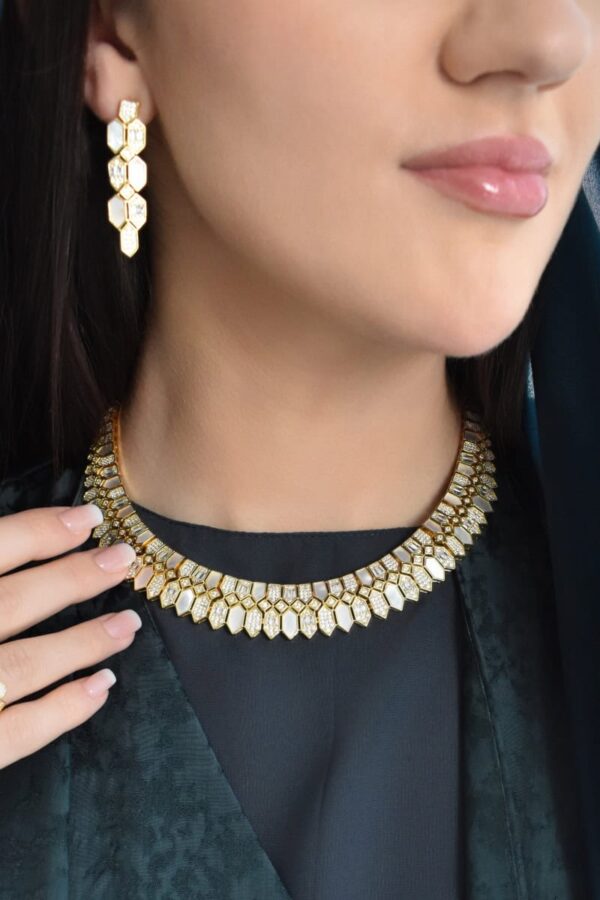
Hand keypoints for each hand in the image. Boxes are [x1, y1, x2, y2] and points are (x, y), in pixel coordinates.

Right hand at [0, 502, 140, 768]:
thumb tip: (11, 539)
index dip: (40, 531)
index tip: (88, 519)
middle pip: (13, 603)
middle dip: (74, 579)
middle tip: (122, 560)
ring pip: (24, 665)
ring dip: (84, 643)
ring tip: (125, 625)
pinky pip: (17, 734)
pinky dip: (63, 711)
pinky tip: (101, 687)